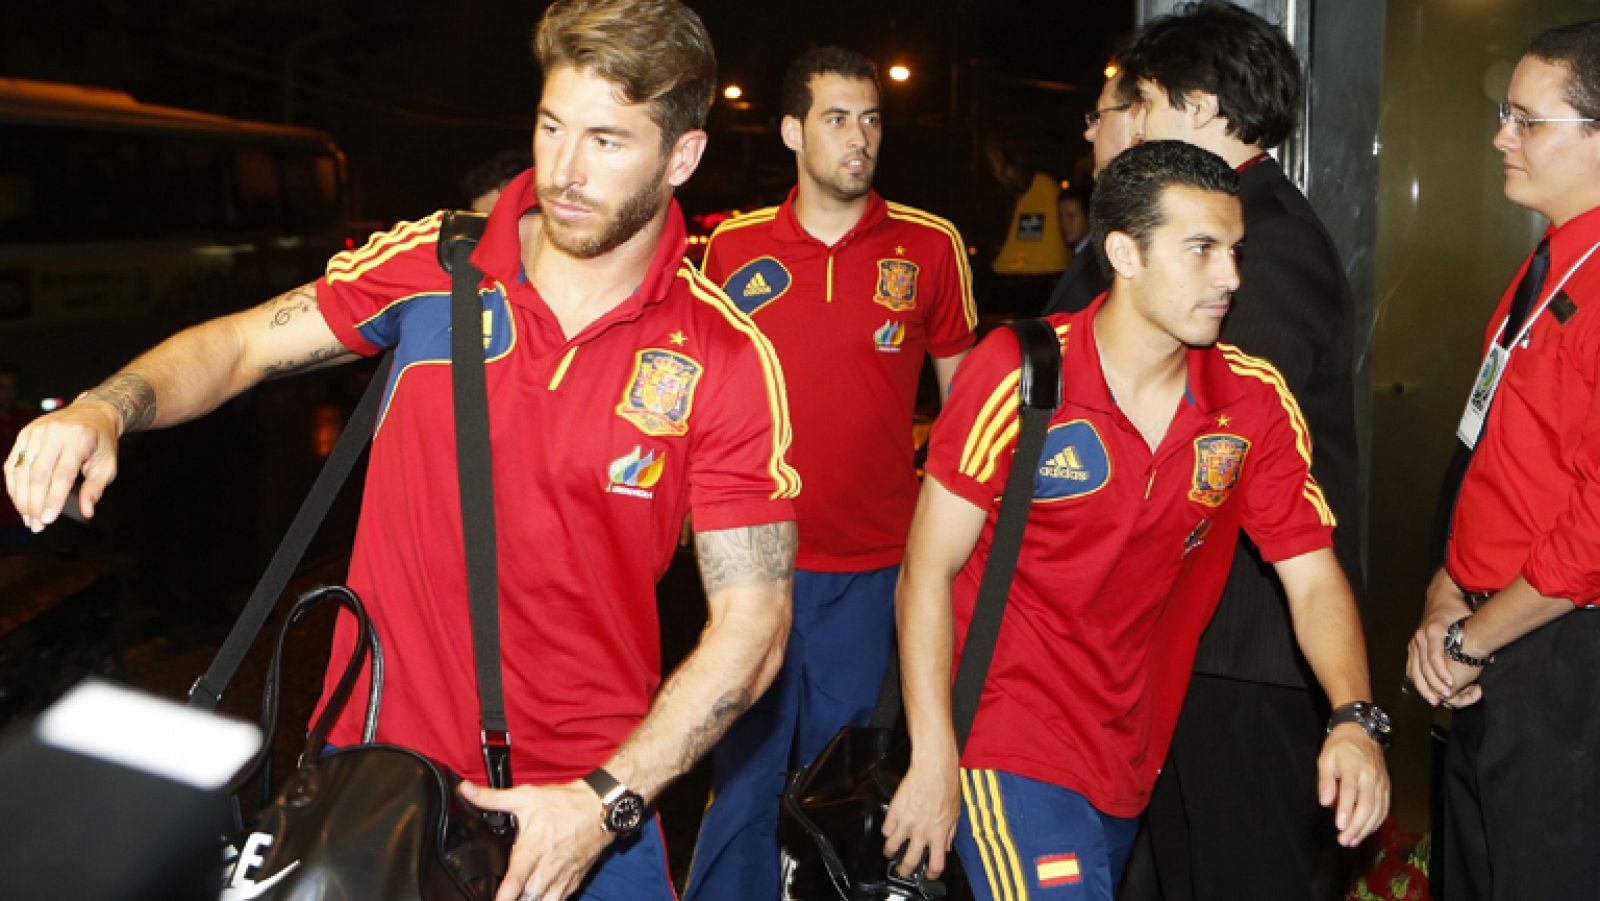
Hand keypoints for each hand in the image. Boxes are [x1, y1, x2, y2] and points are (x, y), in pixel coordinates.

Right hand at [5, 398, 121, 531]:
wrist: (92, 413)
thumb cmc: (101, 443)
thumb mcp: (108, 465)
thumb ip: (95, 488)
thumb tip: (87, 513)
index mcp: (79, 439)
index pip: (62, 475)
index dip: (53, 499)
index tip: (48, 520)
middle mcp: (55, 433)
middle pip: (38, 474)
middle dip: (35, 503)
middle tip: (37, 525)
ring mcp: (36, 431)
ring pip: (21, 470)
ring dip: (21, 498)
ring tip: (28, 518)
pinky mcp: (25, 434)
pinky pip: (13, 462)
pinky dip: (13, 485)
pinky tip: (19, 501)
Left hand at [459, 779, 611, 900]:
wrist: (600, 809)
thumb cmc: (564, 804)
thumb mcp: (526, 797)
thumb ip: (492, 798)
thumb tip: (464, 790)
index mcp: (531, 851)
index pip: (513, 884)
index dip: (502, 897)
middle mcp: (546, 871)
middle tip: (502, 895)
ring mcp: (560, 880)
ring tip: (519, 896)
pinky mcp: (571, 884)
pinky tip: (535, 896)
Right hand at [881, 747, 960, 878]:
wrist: (933, 770)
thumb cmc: (947, 787)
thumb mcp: (955, 813)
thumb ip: (950, 832)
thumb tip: (947, 845)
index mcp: (939, 834)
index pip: (936, 864)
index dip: (932, 873)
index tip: (929, 873)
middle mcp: (921, 832)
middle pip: (910, 861)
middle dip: (905, 870)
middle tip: (902, 869)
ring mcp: (906, 823)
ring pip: (891, 847)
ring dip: (890, 852)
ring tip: (890, 850)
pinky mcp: (894, 812)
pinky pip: (886, 829)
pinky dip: (887, 831)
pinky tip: (890, 828)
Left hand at [1316, 724, 1389, 846]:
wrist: (1362, 732)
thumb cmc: (1341, 746)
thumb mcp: (1326, 758)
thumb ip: (1325, 781)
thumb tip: (1325, 802)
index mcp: (1353, 767)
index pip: (1351, 792)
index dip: (1346, 810)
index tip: (1340, 826)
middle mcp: (1370, 777)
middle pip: (1366, 805)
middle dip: (1356, 826)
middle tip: (1344, 839)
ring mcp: (1381, 782)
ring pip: (1377, 810)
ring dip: (1366, 828)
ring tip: (1352, 840)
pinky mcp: (1386, 787)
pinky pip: (1384, 808)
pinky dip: (1376, 822)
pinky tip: (1366, 831)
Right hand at [1405, 568, 1480, 706]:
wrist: (1440, 598)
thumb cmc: (1456, 610)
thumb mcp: (1467, 617)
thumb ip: (1474, 635)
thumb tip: (1489, 657)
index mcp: (1433, 630)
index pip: (1434, 656)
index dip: (1442, 672)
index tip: (1451, 685)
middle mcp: (1420, 637)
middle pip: (1422, 666)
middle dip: (1434, 684)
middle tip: (1447, 697)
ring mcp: (1414, 643)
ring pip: (1413, 669)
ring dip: (1423, 687)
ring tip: (1435, 700)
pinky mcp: (1412, 647)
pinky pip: (1411, 667)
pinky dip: (1417, 681)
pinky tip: (1425, 691)